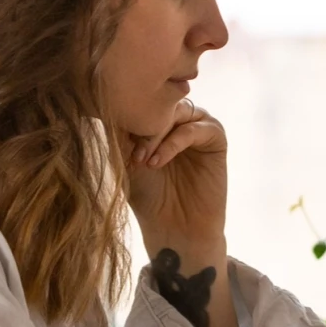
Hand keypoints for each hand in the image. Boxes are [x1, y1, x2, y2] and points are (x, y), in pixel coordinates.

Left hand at [124, 99, 227, 245]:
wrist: (174, 227)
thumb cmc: (147, 195)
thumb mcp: (124, 159)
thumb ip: (120, 132)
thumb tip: (109, 104)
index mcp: (158, 116)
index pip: (140, 99)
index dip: (124, 115)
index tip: (111, 141)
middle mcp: (179, 116)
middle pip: (158, 102)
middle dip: (140, 125)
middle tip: (130, 153)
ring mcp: (198, 124)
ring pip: (176, 111)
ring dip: (155, 134)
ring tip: (142, 160)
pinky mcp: (216, 136)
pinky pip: (195, 128)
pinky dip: (173, 143)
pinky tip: (157, 162)